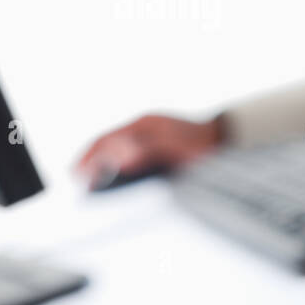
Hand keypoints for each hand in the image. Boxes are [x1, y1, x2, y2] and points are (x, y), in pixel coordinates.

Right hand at [76, 113, 223, 188]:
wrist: (231, 140)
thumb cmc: (204, 146)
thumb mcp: (175, 149)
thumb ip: (145, 152)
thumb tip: (117, 162)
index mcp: (143, 125)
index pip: (105, 141)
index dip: (87, 158)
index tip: (74, 175)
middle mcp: (144, 126)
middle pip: (107, 142)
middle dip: (89, 160)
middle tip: (74, 180)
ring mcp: (151, 133)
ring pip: (117, 147)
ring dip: (102, 162)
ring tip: (89, 180)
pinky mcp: (159, 144)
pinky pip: (129, 152)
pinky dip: (117, 163)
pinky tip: (116, 176)